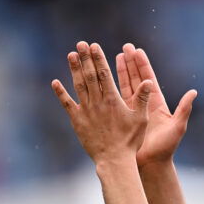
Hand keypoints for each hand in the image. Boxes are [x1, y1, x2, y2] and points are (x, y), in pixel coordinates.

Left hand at [52, 41, 151, 162]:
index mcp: (112, 99)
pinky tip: (55, 82)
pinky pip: (67, 104)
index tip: (94, 46)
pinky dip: (61, 93)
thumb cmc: (130, 141)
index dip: (98, 58)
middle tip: (81, 44)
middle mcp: (97, 102)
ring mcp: (85, 111)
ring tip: (71, 55)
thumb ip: (142, 99)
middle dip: (85, 58)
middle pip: (89, 75)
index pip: (103, 73)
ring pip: (78, 86)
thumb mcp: (141, 119)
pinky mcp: (77, 121)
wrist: (114, 160)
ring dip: (74, 69)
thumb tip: (148, 81)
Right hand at [116, 43, 196, 166]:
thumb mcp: (178, 126)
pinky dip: (108, 91)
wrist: (152, 165)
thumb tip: (193, 92)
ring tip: (113, 58)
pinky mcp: (123, 119)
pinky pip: (114, 102)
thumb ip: (184, 109)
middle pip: (135, 78)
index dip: (142, 65)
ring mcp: (132, 111)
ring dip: (118, 72)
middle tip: (124, 48)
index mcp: (157, 103)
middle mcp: (144, 104)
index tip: (136, 51)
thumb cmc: (166, 148)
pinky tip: (101, 81)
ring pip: (124, 87)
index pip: (148, 79)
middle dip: (130, 63)